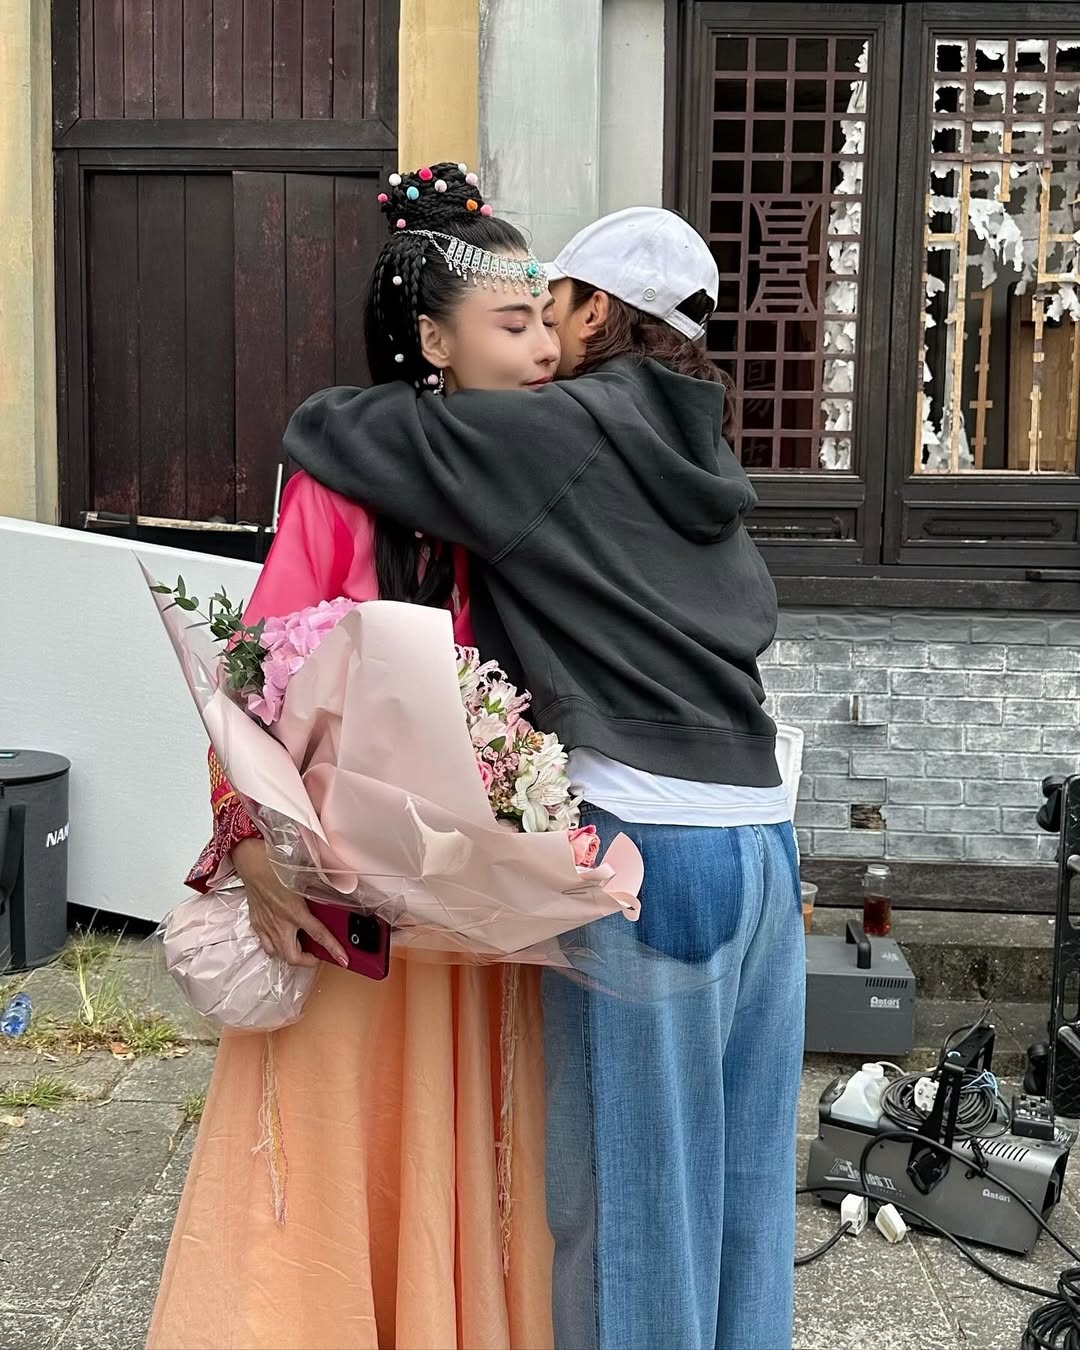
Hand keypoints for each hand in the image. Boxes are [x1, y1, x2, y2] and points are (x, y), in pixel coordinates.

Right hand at [231, 837, 348, 968]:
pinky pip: (266, 945)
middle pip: (293, 956)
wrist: (252, 864)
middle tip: (317, 955)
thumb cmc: (276, 866)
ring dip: (291, 955)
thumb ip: (323, 885)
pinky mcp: (257, 925)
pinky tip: (283, 941)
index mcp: (295, 911)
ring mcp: (266, 926)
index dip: (333, 949)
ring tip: (301, 948)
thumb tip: (340, 885)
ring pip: (278, 954)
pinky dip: (276, 948)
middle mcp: (280, 923)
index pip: (319, 935)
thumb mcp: (306, 876)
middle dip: (307, 961)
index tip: (343, 959)